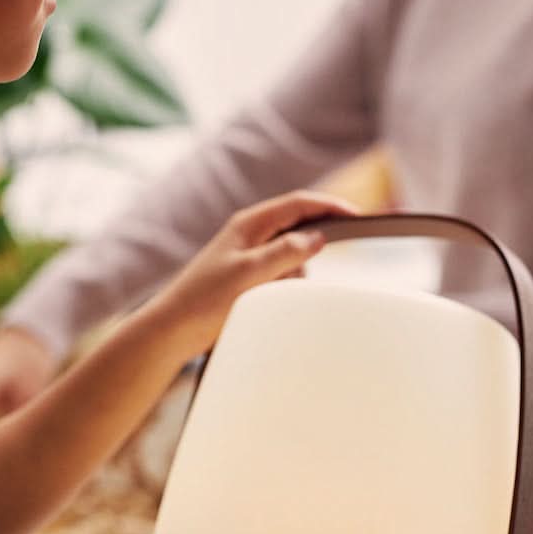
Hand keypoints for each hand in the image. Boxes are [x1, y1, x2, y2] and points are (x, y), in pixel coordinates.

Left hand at [152, 191, 357, 358]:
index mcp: (249, 224)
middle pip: (297, 231)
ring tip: (263, 297)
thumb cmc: (205, 299)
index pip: (298, 204)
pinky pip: (279, 278)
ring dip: (290, 277)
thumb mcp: (250, 273)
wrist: (174, 329)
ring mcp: (249, 257)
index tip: (357, 215)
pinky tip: (261, 305)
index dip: (329, 207)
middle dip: (306, 253)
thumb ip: (286, 252)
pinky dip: (280, 289)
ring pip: (291, 259)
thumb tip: (318, 237)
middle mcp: (250, 236)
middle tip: (299, 275)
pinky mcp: (247, 279)